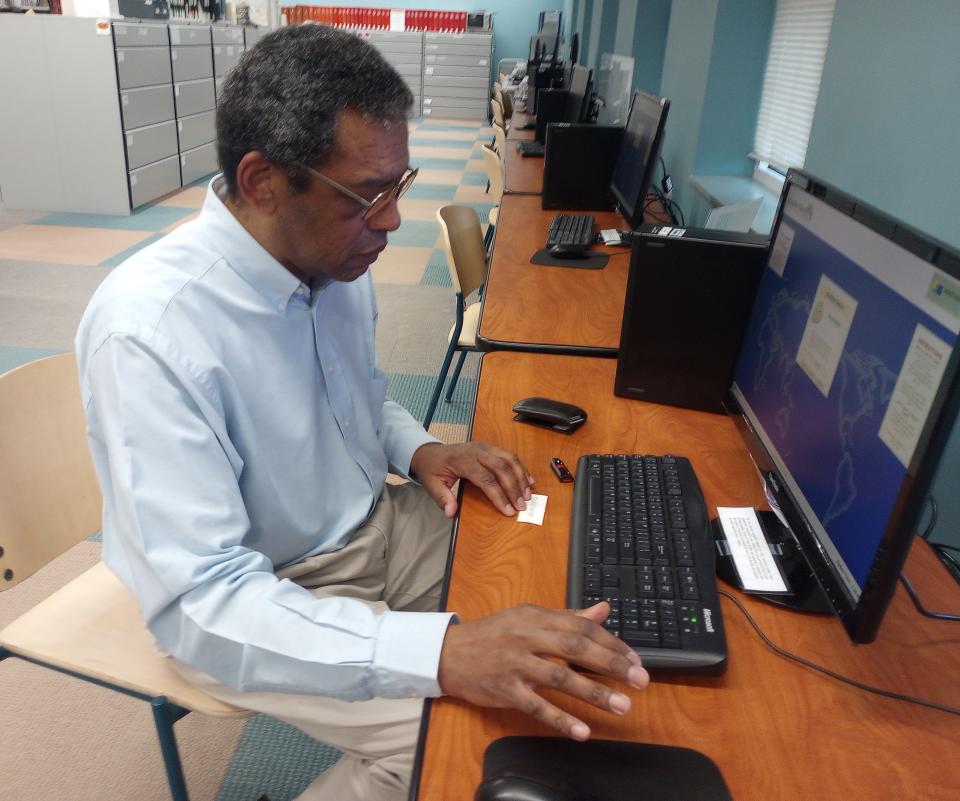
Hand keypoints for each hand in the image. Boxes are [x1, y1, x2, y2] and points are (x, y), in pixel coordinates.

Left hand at [410, 441, 534, 517]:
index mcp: (462, 460)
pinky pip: (509, 455)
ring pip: (509, 459)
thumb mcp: (431, 485)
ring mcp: (485, 447)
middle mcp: (477, 451)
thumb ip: (442, 498)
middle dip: (514, 488)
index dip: (498, 496)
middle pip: (501, 467)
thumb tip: (451, 513)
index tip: (508, 511)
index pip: (485, 479)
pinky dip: (521, 468)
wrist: (431, 453)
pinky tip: (529, 480)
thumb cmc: (433, 470)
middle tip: (522, 505)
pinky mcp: (490, 448)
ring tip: (528, 495)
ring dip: (521, 476)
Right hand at [437, 602, 648, 740]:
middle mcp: (527, 637)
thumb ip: (567, 616)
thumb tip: (602, 610)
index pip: (581, 627)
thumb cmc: (494, 634)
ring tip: (622, 706)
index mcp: (536, 617)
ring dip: (594, 693)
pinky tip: (582, 731)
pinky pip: (537, 706)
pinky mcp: (506, 690)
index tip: (634, 658)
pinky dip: (561, 719)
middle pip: (575, 648)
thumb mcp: (528, 617)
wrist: (450, 652)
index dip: (611, 642)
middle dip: (611, 664)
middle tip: (639, 679)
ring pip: (560, 678)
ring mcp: (516, 664)